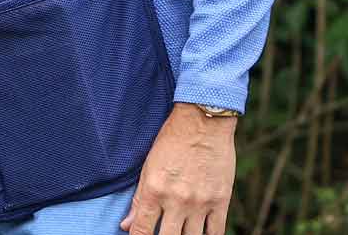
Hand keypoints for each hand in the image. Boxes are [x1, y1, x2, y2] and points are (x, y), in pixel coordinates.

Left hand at [120, 104, 237, 234]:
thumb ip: (139, 199)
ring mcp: (201, 202)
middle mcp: (177, 200)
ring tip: (180, 232)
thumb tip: (126, 225)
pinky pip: (216, 232)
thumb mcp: (148, 167)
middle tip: (161, 234)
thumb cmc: (171, 142)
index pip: (142, 229)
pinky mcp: (221, 200)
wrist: (203, 124)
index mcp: (155, 191)